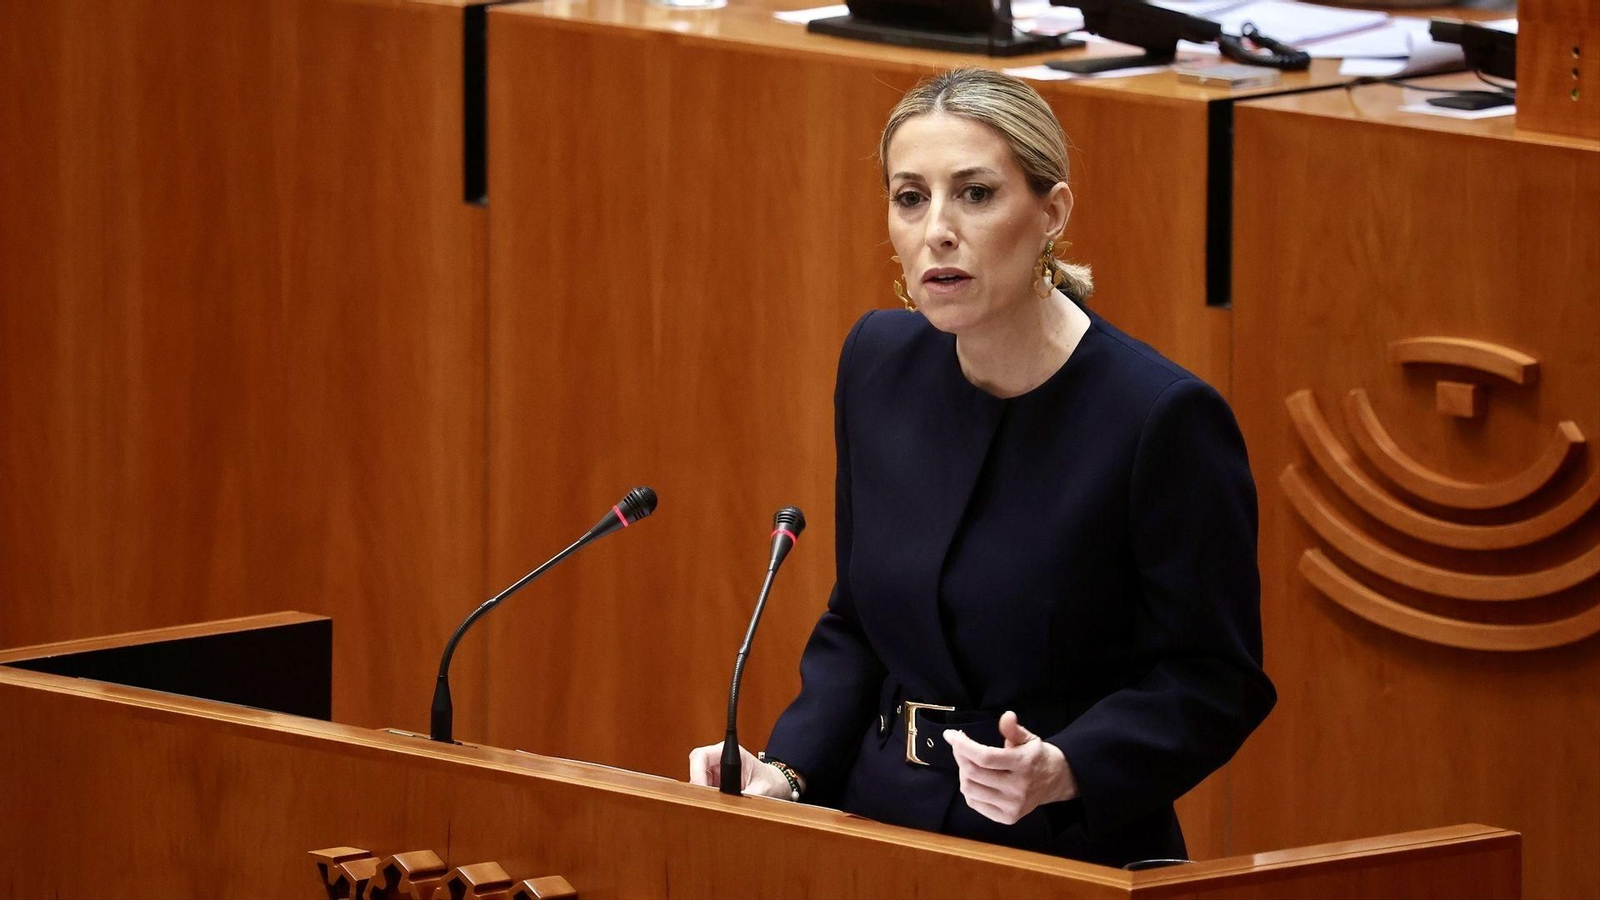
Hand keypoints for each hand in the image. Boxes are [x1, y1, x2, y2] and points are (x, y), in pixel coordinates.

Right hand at [687, 741, 796, 799]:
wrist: (775, 785)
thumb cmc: (770, 781)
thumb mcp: (762, 789)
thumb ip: (747, 796)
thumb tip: (733, 806)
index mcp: (731, 753)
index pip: (701, 756)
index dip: (696, 772)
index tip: (699, 789)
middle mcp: (720, 759)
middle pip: (696, 769)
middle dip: (698, 786)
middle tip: (706, 802)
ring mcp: (716, 771)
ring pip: (698, 781)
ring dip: (703, 794)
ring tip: (716, 805)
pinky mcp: (715, 783)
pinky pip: (704, 790)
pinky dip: (707, 799)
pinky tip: (717, 807)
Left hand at [943, 711, 1078, 824]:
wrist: (1057, 782)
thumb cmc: (1037, 757)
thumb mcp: (1029, 738)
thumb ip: (1014, 729)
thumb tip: (1007, 716)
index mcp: (1023, 764)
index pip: (984, 757)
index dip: (962, 745)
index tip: (950, 735)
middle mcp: (1018, 788)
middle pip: (973, 773)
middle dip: (959, 755)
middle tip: (959, 746)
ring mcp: (1012, 806)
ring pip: (970, 789)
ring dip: (962, 773)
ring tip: (968, 762)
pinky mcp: (1007, 818)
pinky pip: (975, 803)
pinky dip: (969, 789)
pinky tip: (975, 779)